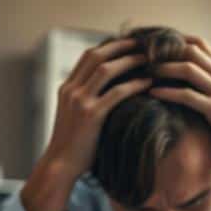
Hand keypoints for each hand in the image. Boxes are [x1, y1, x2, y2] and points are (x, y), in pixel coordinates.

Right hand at [23, 38, 151, 210]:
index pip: (88, 56)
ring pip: (106, 69)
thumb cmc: (73, 147)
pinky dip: (134, 84)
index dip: (110, 46)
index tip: (130, 44)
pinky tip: (149, 83)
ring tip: (149, 58)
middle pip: (97, 55)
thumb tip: (111, 94)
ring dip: (129, 60)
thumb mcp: (76, 118)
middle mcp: (71, 90)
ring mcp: (79, 101)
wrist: (60, 167)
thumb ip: (88, 102)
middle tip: (143, 42)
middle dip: (121, 46)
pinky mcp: (91, 115)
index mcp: (66, 88)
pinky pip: (116, 92)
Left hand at [148, 36, 210, 174]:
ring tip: (146, 73)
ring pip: (189, 70)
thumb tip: (187, 79)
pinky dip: (168, 93)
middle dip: (166, 52)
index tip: (157, 47)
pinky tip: (153, 93)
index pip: (200, 44)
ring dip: (164, 69)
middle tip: (146, 59)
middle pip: (192, 51)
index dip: (177, 40)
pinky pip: (188, 96)